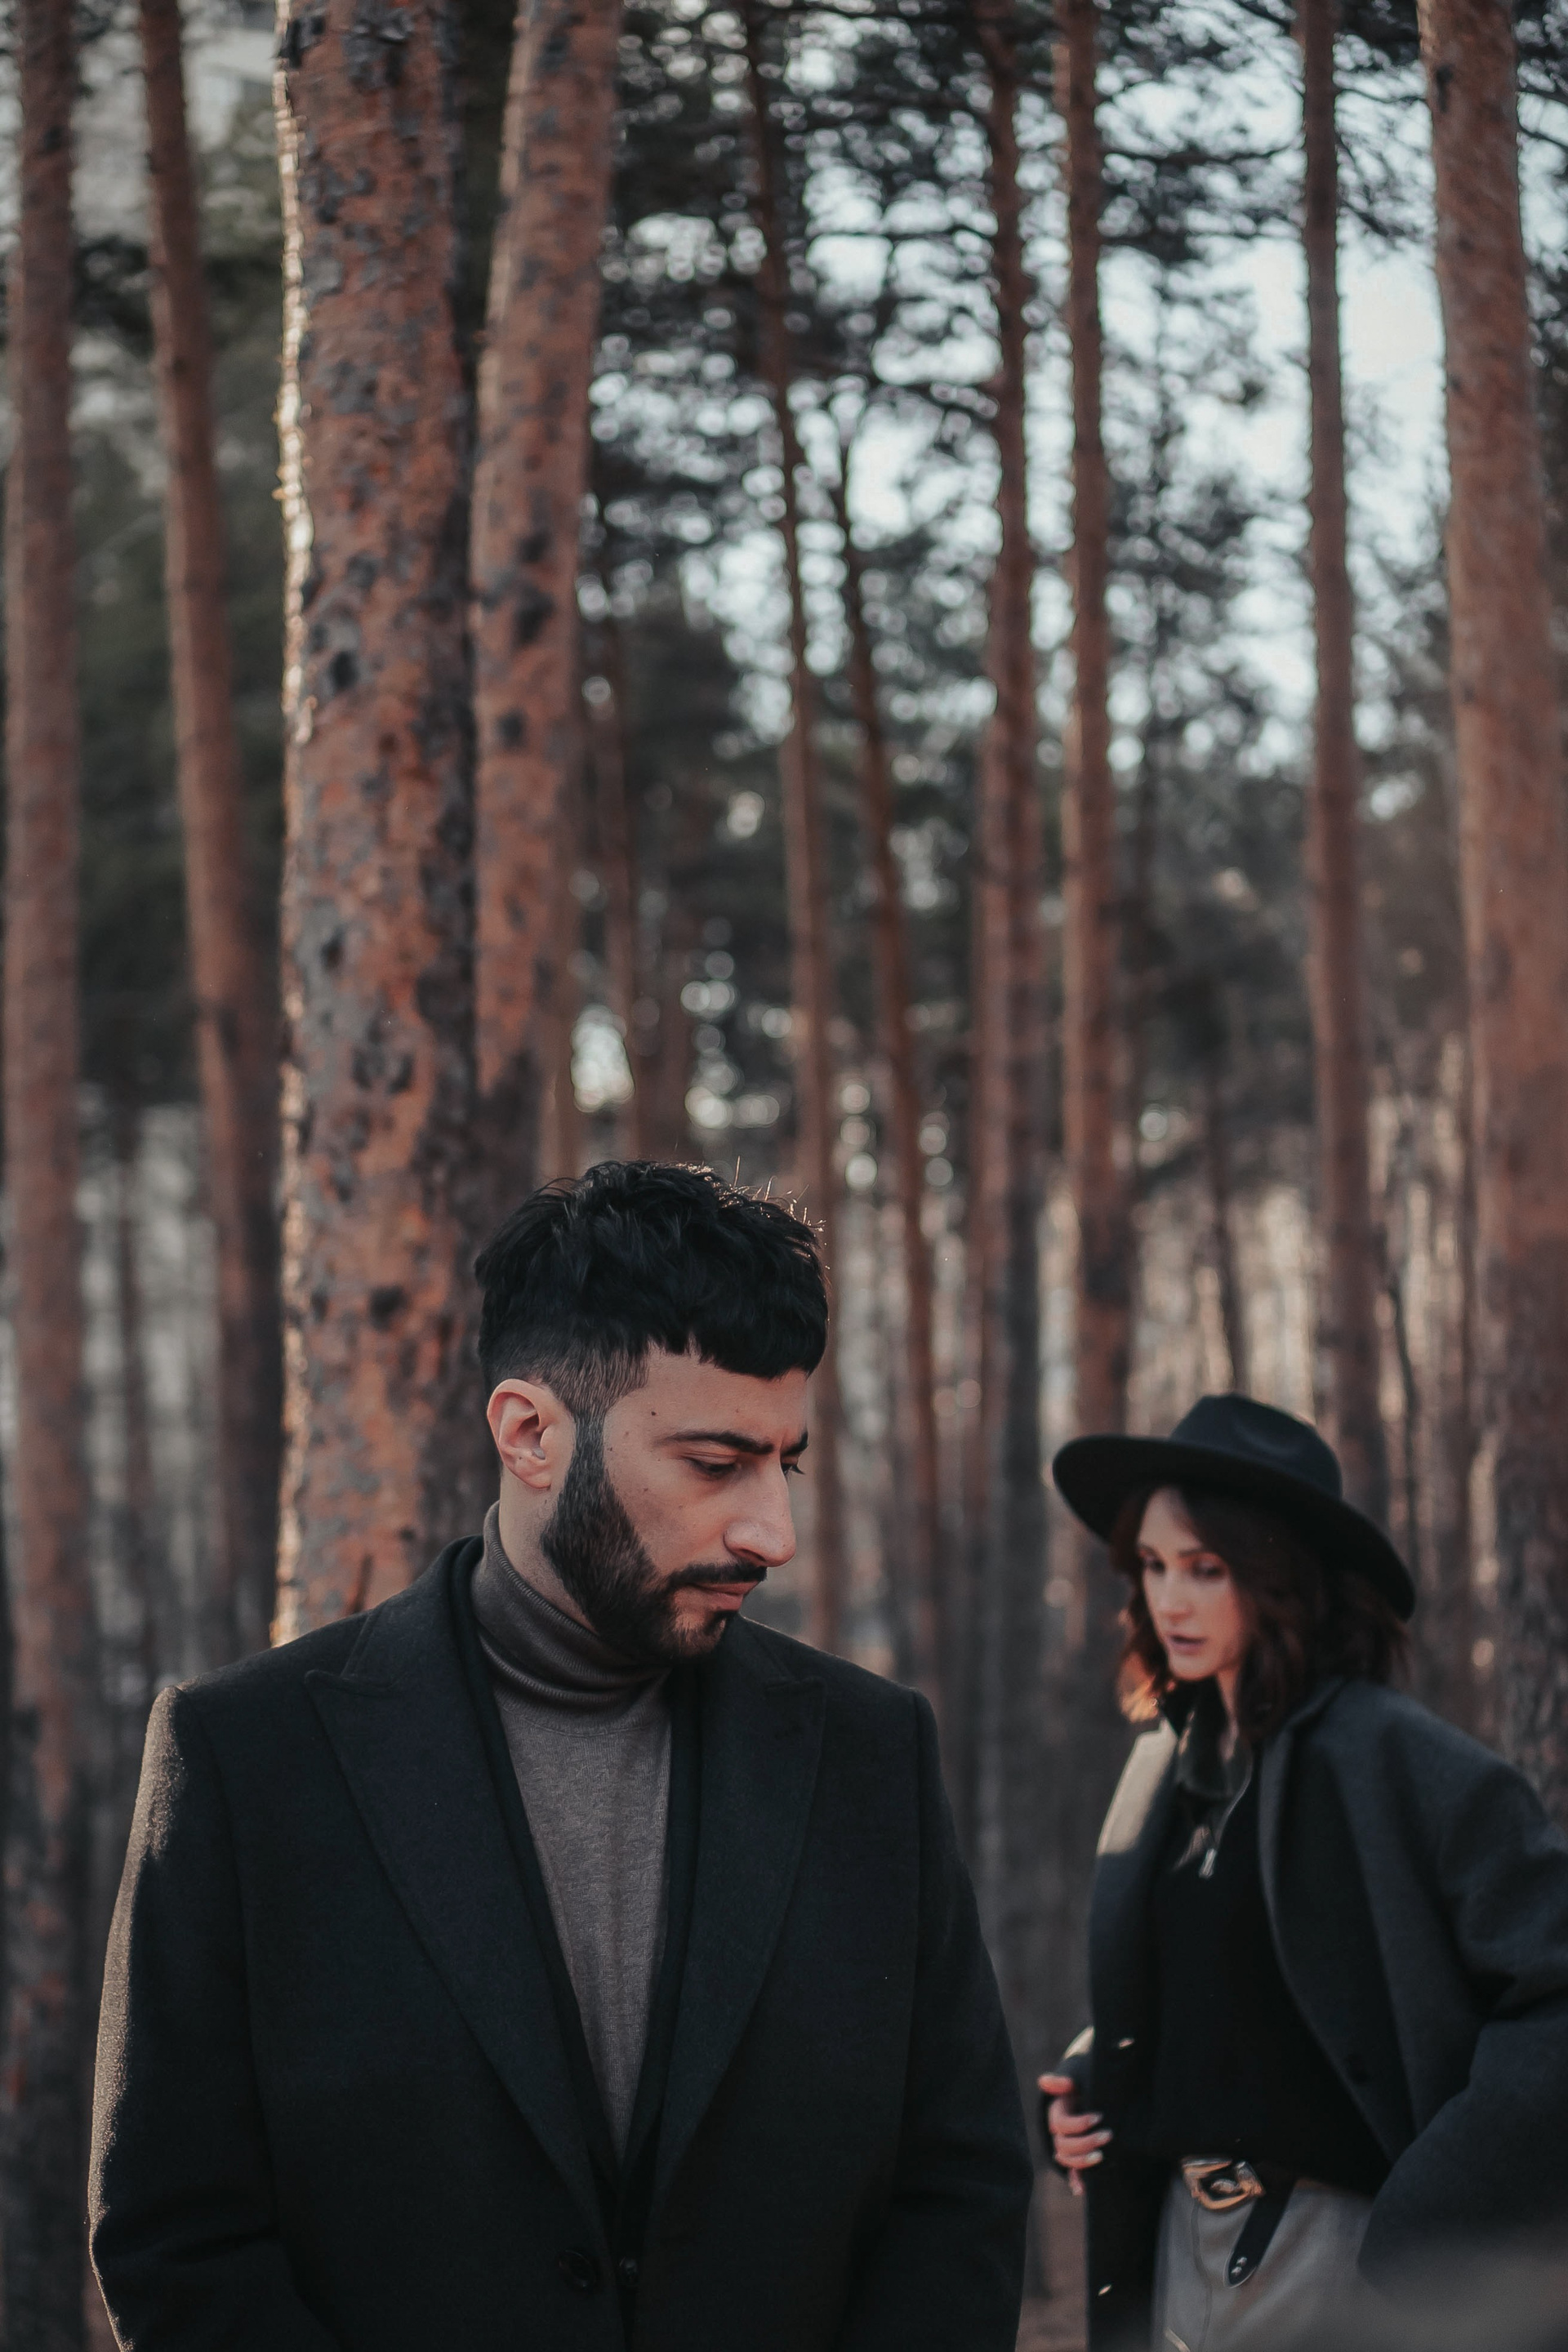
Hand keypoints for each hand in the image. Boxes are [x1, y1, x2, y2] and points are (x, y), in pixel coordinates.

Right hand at [1038, 2072, 1111, 2199]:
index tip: (1099, 2117)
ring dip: (1081, 2162)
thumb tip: (1044, 2081)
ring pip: (1066, 2160)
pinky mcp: (1079, 2154)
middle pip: (1063, 2146)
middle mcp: (1060, 2132)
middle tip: (1108, 2135)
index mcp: (1057, 2113)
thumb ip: (1065, 2079)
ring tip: (1102, 2156)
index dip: (1079, 2124)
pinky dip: (1075, 2181)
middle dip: (1085, 2143)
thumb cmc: (1085, 2080)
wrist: (1094, 2090)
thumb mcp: (1077, 2075)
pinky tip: (1080, 2190)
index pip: (1062, 2125)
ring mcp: (1069, 2145)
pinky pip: (1073, 2171)